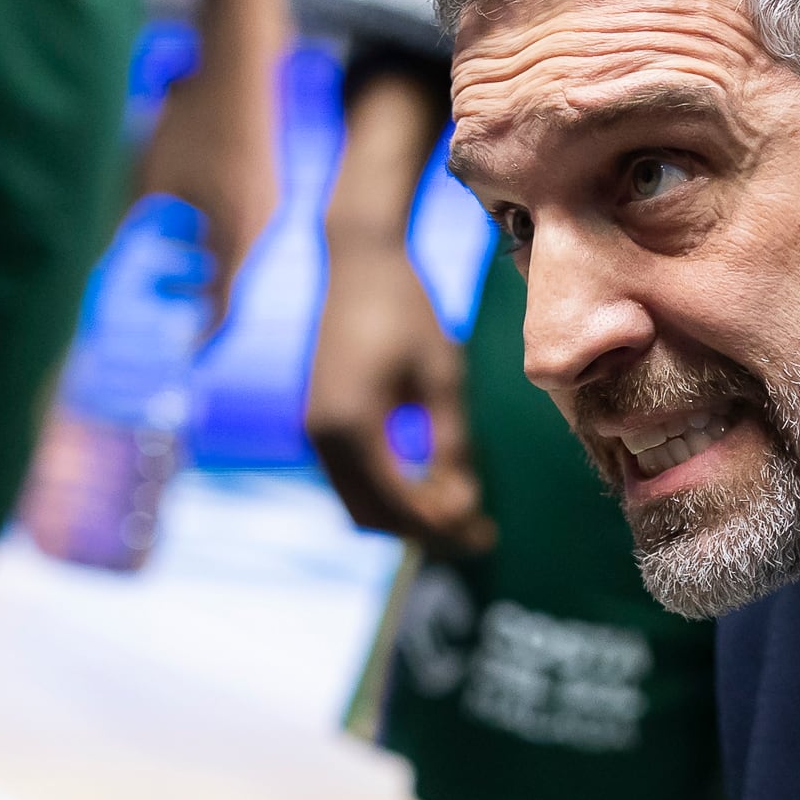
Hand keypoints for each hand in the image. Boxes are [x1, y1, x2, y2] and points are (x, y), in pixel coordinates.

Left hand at [126, 1, 287, 335]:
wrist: (240, 61)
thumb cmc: (194, 117)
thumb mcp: (151, 175)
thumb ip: (131, 221)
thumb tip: (97, 259)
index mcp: (238, 230)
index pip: (226, 303)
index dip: (205, 334)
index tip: (186, 354)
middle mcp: (261, 221)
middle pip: (231, 278)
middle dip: (194, 292)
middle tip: (160, 297)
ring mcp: (268, 199)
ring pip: (235, 247)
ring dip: (201, 259)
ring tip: (163, 251)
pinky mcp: (265, 178)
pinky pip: (240, 222)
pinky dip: (212, 232)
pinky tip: (183, 214)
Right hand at [305, 68, 493, 553]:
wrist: (359, 262)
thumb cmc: (409, 312)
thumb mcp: (443, 378)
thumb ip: (451, 445)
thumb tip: (461, 507)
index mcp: (352, 427)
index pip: (400, 504)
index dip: (444, 527)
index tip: (487, 536)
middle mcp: (321, 437)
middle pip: (372, 517)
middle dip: (425, 533)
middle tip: (479, 536)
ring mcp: (313, 431)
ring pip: (359, 504)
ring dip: (406, 517)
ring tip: (461, 515)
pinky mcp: (317, 422)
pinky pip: (352, 480)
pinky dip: (389, 493)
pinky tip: (430, 485)